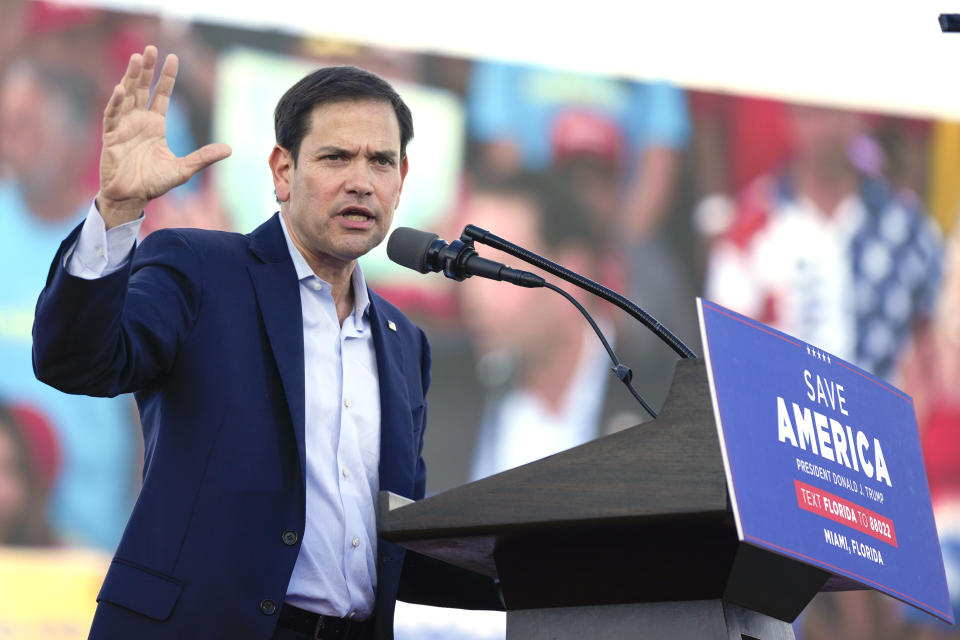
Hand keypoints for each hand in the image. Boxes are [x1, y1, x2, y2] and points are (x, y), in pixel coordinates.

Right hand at [96, 45, 230, 228]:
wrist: (132, 197)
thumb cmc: (154, 183)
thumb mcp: (184, 169)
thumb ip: (204, 157)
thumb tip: (230, 149)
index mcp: (155, 125)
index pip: (161, 95)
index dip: (166, 77)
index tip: (173, 57)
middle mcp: (139, 121)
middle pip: (142, 88)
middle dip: (147, 69)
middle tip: (152, 49)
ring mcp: (123, 126)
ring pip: (126, 95)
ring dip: (130, 77)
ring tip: (137, 59)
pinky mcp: (111, 137)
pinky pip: (112, 116)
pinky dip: (115, 103)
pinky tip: (120, 89)